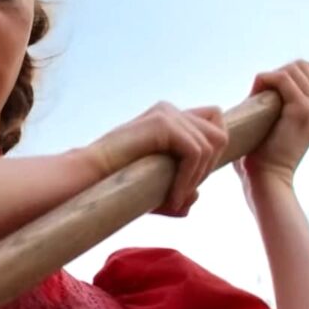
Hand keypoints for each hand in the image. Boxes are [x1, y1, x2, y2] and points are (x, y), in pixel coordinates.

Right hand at [86, 102, 228, 215]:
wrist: (88, 179)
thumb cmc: (116, 185)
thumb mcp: (154, 190)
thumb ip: (179, 192)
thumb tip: (197, 196)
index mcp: (169, 119)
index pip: (215, 121)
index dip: (214, 152)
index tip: (193, 180)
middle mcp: (169, 110)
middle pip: (219, 133)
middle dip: (208, 168)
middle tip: (181, 192)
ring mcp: (166, 113)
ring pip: (211, 145)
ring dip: (197, 178)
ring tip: (174, 198)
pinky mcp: (162, 122)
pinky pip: (195, 152)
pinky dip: (188, 179)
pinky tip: (171, 196)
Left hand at [236, 60, 308, 193]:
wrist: (266, 178)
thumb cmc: (260, 156)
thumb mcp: (274, 125)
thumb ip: (275, 104)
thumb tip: (258, 86)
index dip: (289, 72)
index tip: (268, 90)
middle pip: (303, 65)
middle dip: (277, 73)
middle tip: (259, 93)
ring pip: (293, 69)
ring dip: (270, 77)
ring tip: (256, 95)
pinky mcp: (303, 110)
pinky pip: (283, 78)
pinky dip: (265, 79)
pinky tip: (254, 93)